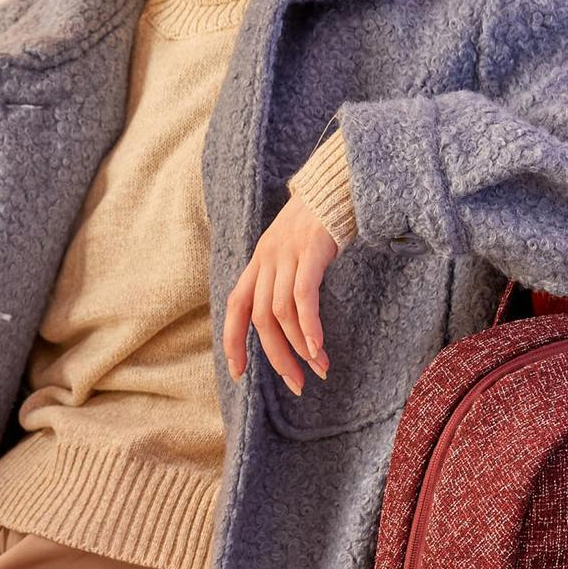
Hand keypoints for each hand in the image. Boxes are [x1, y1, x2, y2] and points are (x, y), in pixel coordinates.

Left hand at [224, 195, 341, 393]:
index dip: (232, 341)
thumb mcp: (289, 252)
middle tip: (296, 383)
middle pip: (259, 318)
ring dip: (299, 347)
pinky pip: (303, 295)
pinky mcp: (310, 251)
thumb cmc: (316, 224)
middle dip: (276, 357)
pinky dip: (308, 325)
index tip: (239, 373)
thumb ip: (282, 280)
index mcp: (258, 262)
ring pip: (281, 312)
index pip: (235, 306)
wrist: (335, 185)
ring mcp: (286, 254)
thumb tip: (287, 321)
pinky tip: (317, 347)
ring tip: (319, 369)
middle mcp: (266, 260)